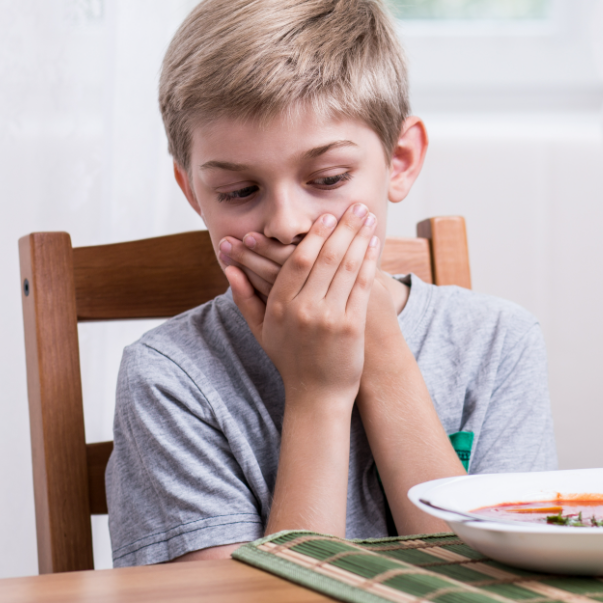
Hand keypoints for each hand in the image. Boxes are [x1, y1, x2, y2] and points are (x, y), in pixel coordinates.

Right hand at [221, 204, 379, 401]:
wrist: (317, 395)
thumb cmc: (289, 360)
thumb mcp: (261, 331)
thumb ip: (245, 298)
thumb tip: (228, 269)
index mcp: (280, 306)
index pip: (298, 261)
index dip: (314, 236)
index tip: (326, 216)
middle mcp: (304, 310)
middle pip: (326, 258)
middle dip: (343, 228)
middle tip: (355, 207)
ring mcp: (329, 318)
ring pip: (346, 268)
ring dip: (359, 239)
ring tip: (368, 218)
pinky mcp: (351, 327)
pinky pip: (362, 287)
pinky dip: (369, 263)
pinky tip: (374, 246)